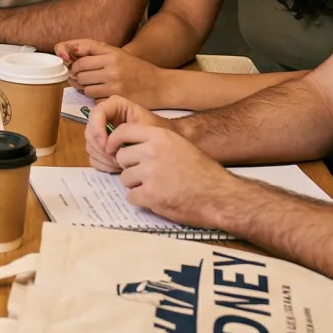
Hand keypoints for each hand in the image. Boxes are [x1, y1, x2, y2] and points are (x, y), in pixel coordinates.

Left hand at [58, 39, 168, 106]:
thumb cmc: (137, 70)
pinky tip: (103, 95)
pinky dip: (95, 99)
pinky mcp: (116, 98)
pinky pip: (94, 100)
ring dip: (85, 89)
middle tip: (80, 78)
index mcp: (112, 53)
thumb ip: (96, 51)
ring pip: (85, 88)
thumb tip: (70, 52)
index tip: (71, 64)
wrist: (159, 85)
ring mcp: (114, 84)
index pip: (81, 53)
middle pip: (80, 72)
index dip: (72, 61)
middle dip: (76, 76)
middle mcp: (112, 67)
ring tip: (94, 87)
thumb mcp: (119, 54)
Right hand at [84, 96, 169, 173]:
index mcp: (115, 105)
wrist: (163, 145)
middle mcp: (104, 117)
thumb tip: (108, 146)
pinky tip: (117, 167)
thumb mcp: (146, 128)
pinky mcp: (100, 147)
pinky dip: (104, 165)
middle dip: (102, 149)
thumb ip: (127, 133)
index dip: (98, 129)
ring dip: (104, 158)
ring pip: (90, 146)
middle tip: (117, 159)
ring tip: (121, 164)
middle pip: (90, 131)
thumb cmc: (158, 133)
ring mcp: (101, 133)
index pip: (97, 113)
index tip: (108, 147)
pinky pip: (93, 157)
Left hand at [106, 122, 243, 229]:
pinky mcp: (150, 194)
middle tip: (148, 175)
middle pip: (121, 158)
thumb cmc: (202, 172)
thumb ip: (154, 143)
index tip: (113, 150)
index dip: (115, 142)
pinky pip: (131, 197)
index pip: (123, 132)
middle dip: (131, 168)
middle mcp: (152, 151)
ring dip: (137, 185)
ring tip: (158, 187)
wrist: (219, 195)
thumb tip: (127, 146)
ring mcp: (150, 173)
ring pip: (125, 178)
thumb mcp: (179, 145)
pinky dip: (142, 200)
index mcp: (160, 136)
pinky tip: (159, 199)